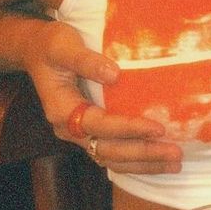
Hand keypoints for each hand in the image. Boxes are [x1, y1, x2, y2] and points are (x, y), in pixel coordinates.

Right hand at [24, 21, 182, 174]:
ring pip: (111, 159)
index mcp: (62, 110)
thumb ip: (86, 61)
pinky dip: (135, 160)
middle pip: (108, 151)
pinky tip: (158, 160)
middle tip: (175, 153)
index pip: (100, 125)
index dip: (129, 128)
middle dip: (143, 154)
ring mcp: (78, 135)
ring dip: (143, 164)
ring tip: (174, 164)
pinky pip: (112, 154)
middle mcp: (69, 129)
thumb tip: (115, 75)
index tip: (157, 128)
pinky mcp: (89, 133)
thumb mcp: (63, 46)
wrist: (36, 51)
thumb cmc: (51, 45)